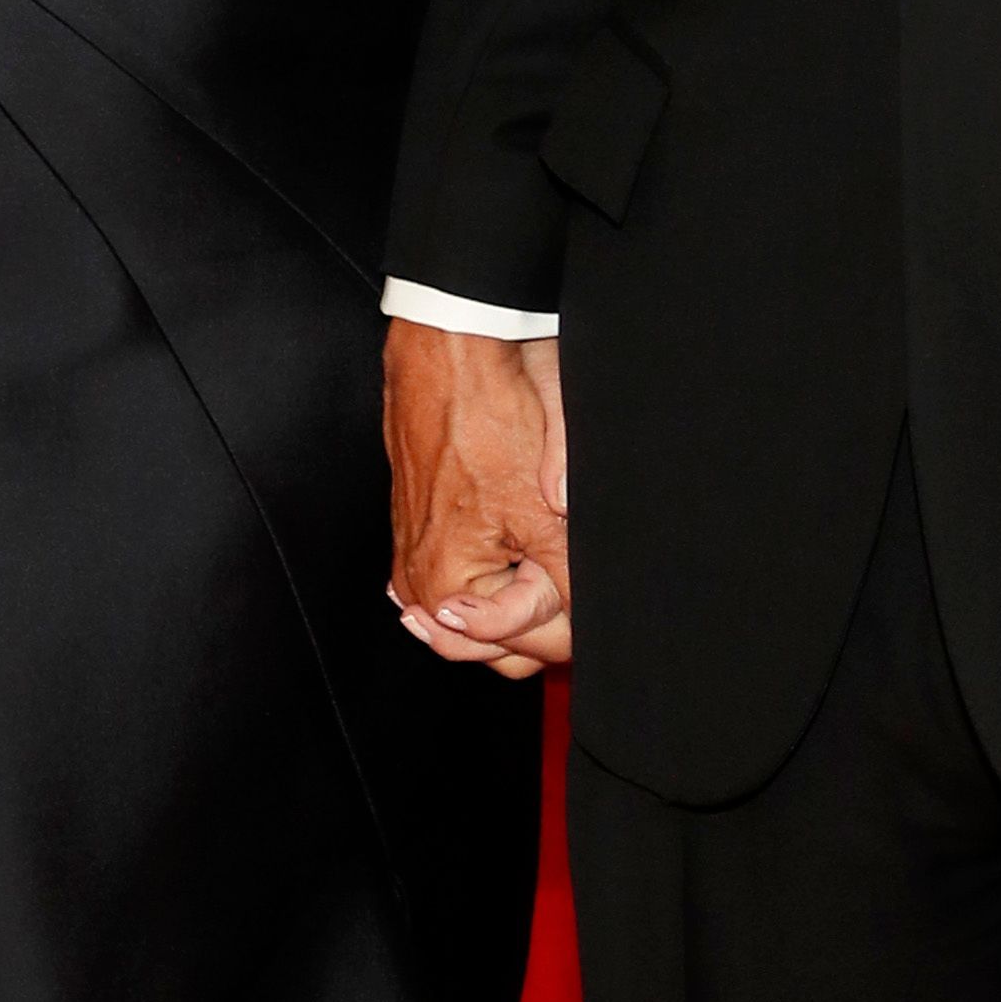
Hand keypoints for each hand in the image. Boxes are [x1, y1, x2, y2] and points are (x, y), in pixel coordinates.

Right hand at [384, 323, 571, 676]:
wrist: (452, 353)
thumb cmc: (487, 418)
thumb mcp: (548, 513)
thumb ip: (566, 582)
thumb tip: (585, 623)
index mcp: (443, 591)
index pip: (530, 648)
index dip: (571, 614)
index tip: (572, 563)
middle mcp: (418, 587)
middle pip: (505, 646)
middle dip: (545, 610)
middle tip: (559, 548)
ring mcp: (415, 561)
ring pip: (491, 617)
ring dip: (525, 590)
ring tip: (539, 536)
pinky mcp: (420, 534)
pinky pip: (471, 582)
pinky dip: (502, 570)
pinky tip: (520, 535)